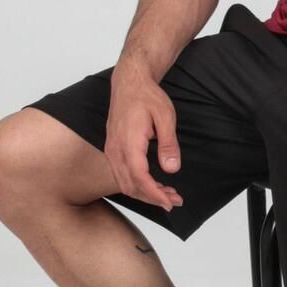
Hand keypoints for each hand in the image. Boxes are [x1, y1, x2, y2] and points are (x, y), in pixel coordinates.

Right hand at [106, 63, 184, 210]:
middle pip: (130, 186)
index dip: (154, 194)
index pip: (140, 177)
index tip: (169, 202)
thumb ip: (168, 144)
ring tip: (168, 194)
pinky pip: (121, 175)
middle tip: (175, 201)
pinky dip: (137, 184)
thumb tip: (172, 168)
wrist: (129, 83)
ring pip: (124, 183)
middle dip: (152, 198)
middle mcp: (115, 150)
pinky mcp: (112, 150)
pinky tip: (153, 185)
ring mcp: (111, 151)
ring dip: (145, 193)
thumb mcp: (165, 117)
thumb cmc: (146, 97)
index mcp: (128, 142)